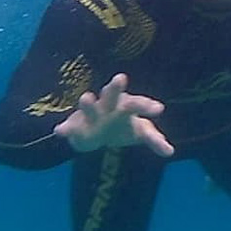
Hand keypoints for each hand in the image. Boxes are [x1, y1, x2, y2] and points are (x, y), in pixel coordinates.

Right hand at [53, 73, 173, 156]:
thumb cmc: (123, 127)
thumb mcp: (140, 132)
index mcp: (126, 106)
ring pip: (89, 107)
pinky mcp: (75, 125)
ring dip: (87, 103)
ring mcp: (91, 114)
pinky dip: (65, 129)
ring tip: (86, 97)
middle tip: (121, 78)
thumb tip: (170, 152)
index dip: (147, 106)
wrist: (94, 132)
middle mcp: (108, 106)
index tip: (159, 109)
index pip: (138, 103)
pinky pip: (69, 127)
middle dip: (115, 88)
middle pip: (112, 95)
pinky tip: (60, 132)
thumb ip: (154, 140)